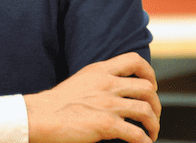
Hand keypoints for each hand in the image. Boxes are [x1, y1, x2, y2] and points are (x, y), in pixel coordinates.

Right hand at [24, 52, 160, 142]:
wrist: (39, 117)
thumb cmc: (56, 103)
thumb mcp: (81, 81)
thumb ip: (100, 81)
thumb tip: (118, 90)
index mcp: (100, 70)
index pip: (135, 60)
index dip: (149, 73)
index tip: (151, 86)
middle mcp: (107, 84)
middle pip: (147, 89)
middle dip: (156, 105)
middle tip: (153, 116)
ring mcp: (108, 104)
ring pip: (146, 111)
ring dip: (154, 125)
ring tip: (151, 134)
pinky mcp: (106, 124)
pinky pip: (136, 134)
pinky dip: (144, 141)